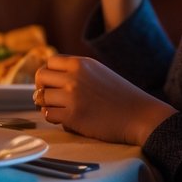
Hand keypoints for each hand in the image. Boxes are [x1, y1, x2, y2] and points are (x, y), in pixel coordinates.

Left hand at [33, 54, 174, 145]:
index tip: (52, 84)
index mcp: (81, 63)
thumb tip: (50, 77)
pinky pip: (49, 115)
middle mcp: (74, 76)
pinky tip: (66, 119)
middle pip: (41, 77)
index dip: (48, 73)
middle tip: (49, 97)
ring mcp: (72, 96)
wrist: (140, 116)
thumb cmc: (121, 97)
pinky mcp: (73, 116)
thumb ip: (77, 71)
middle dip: (41, 87)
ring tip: (59, 110)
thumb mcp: (99, 72)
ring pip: (42, 97)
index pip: (50, 62)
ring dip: (47, 105)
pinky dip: (54, 118)